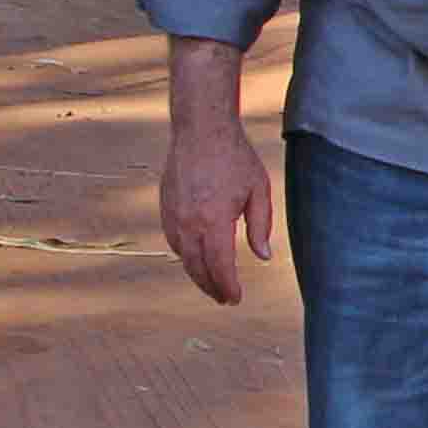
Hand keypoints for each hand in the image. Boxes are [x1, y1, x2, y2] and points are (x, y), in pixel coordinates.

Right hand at [159, 115, 276, 301]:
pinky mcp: (164, 206)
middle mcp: (190, 222)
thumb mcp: (259, 190)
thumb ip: (260, 226)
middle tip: (224, 299)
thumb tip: (263, 257)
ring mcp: (173, 215)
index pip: (220, 266)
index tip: (235, 298)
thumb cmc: (235, 157)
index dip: (228, 287)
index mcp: (215, 220)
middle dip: (211, 287)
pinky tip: (196, 258)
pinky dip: (185, 255)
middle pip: (198, 268)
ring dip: (196, 274)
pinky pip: (173, 240)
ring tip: (211, 284)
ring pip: (182, 256)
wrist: (201, 129)